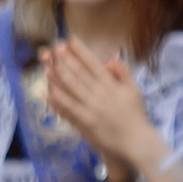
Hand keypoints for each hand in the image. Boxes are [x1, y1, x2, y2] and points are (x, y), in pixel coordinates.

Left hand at [45, 39, 157, 177]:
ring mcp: (92, 109)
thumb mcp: (134, 90)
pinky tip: (48, 94)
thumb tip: (112, 57)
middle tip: (53, 47)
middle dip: (66, 59)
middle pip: (79, 73)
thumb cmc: (135, 116)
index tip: (69, 40)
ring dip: (58, 78)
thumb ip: (123, 73)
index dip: (80, 51)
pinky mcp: (86, 124)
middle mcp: (101, 94)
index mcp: (111, 85)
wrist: (136, 141)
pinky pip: (70, 110)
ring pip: (72, 90)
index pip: (93, 64)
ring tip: (46, 67)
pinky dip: (59, 102)